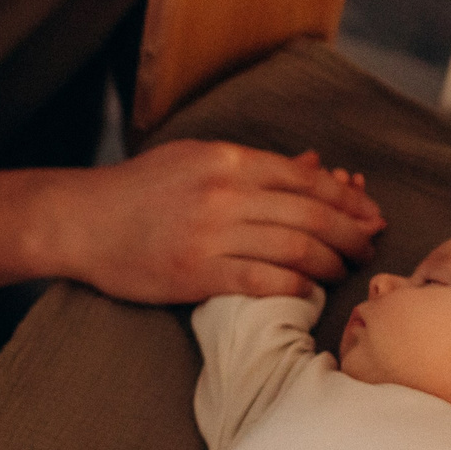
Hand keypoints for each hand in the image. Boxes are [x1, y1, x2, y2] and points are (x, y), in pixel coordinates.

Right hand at [57, 142, 383, 303]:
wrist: (81, 221)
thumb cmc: (139, 189)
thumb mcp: (196, 159)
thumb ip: (255, 166)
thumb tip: (313, 165)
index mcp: (227, 160)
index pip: (305, 178)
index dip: (347, 198)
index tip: (368, 213)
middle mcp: (224, 193)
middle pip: (310, 213)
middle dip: (350, 232)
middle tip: (369, 246)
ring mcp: (210, 234)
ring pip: (294, 247)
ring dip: (330, 261)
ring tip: (344, 269)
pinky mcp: (196, 273)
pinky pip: (262, 280)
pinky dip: (295, 286)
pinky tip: (309, 291)